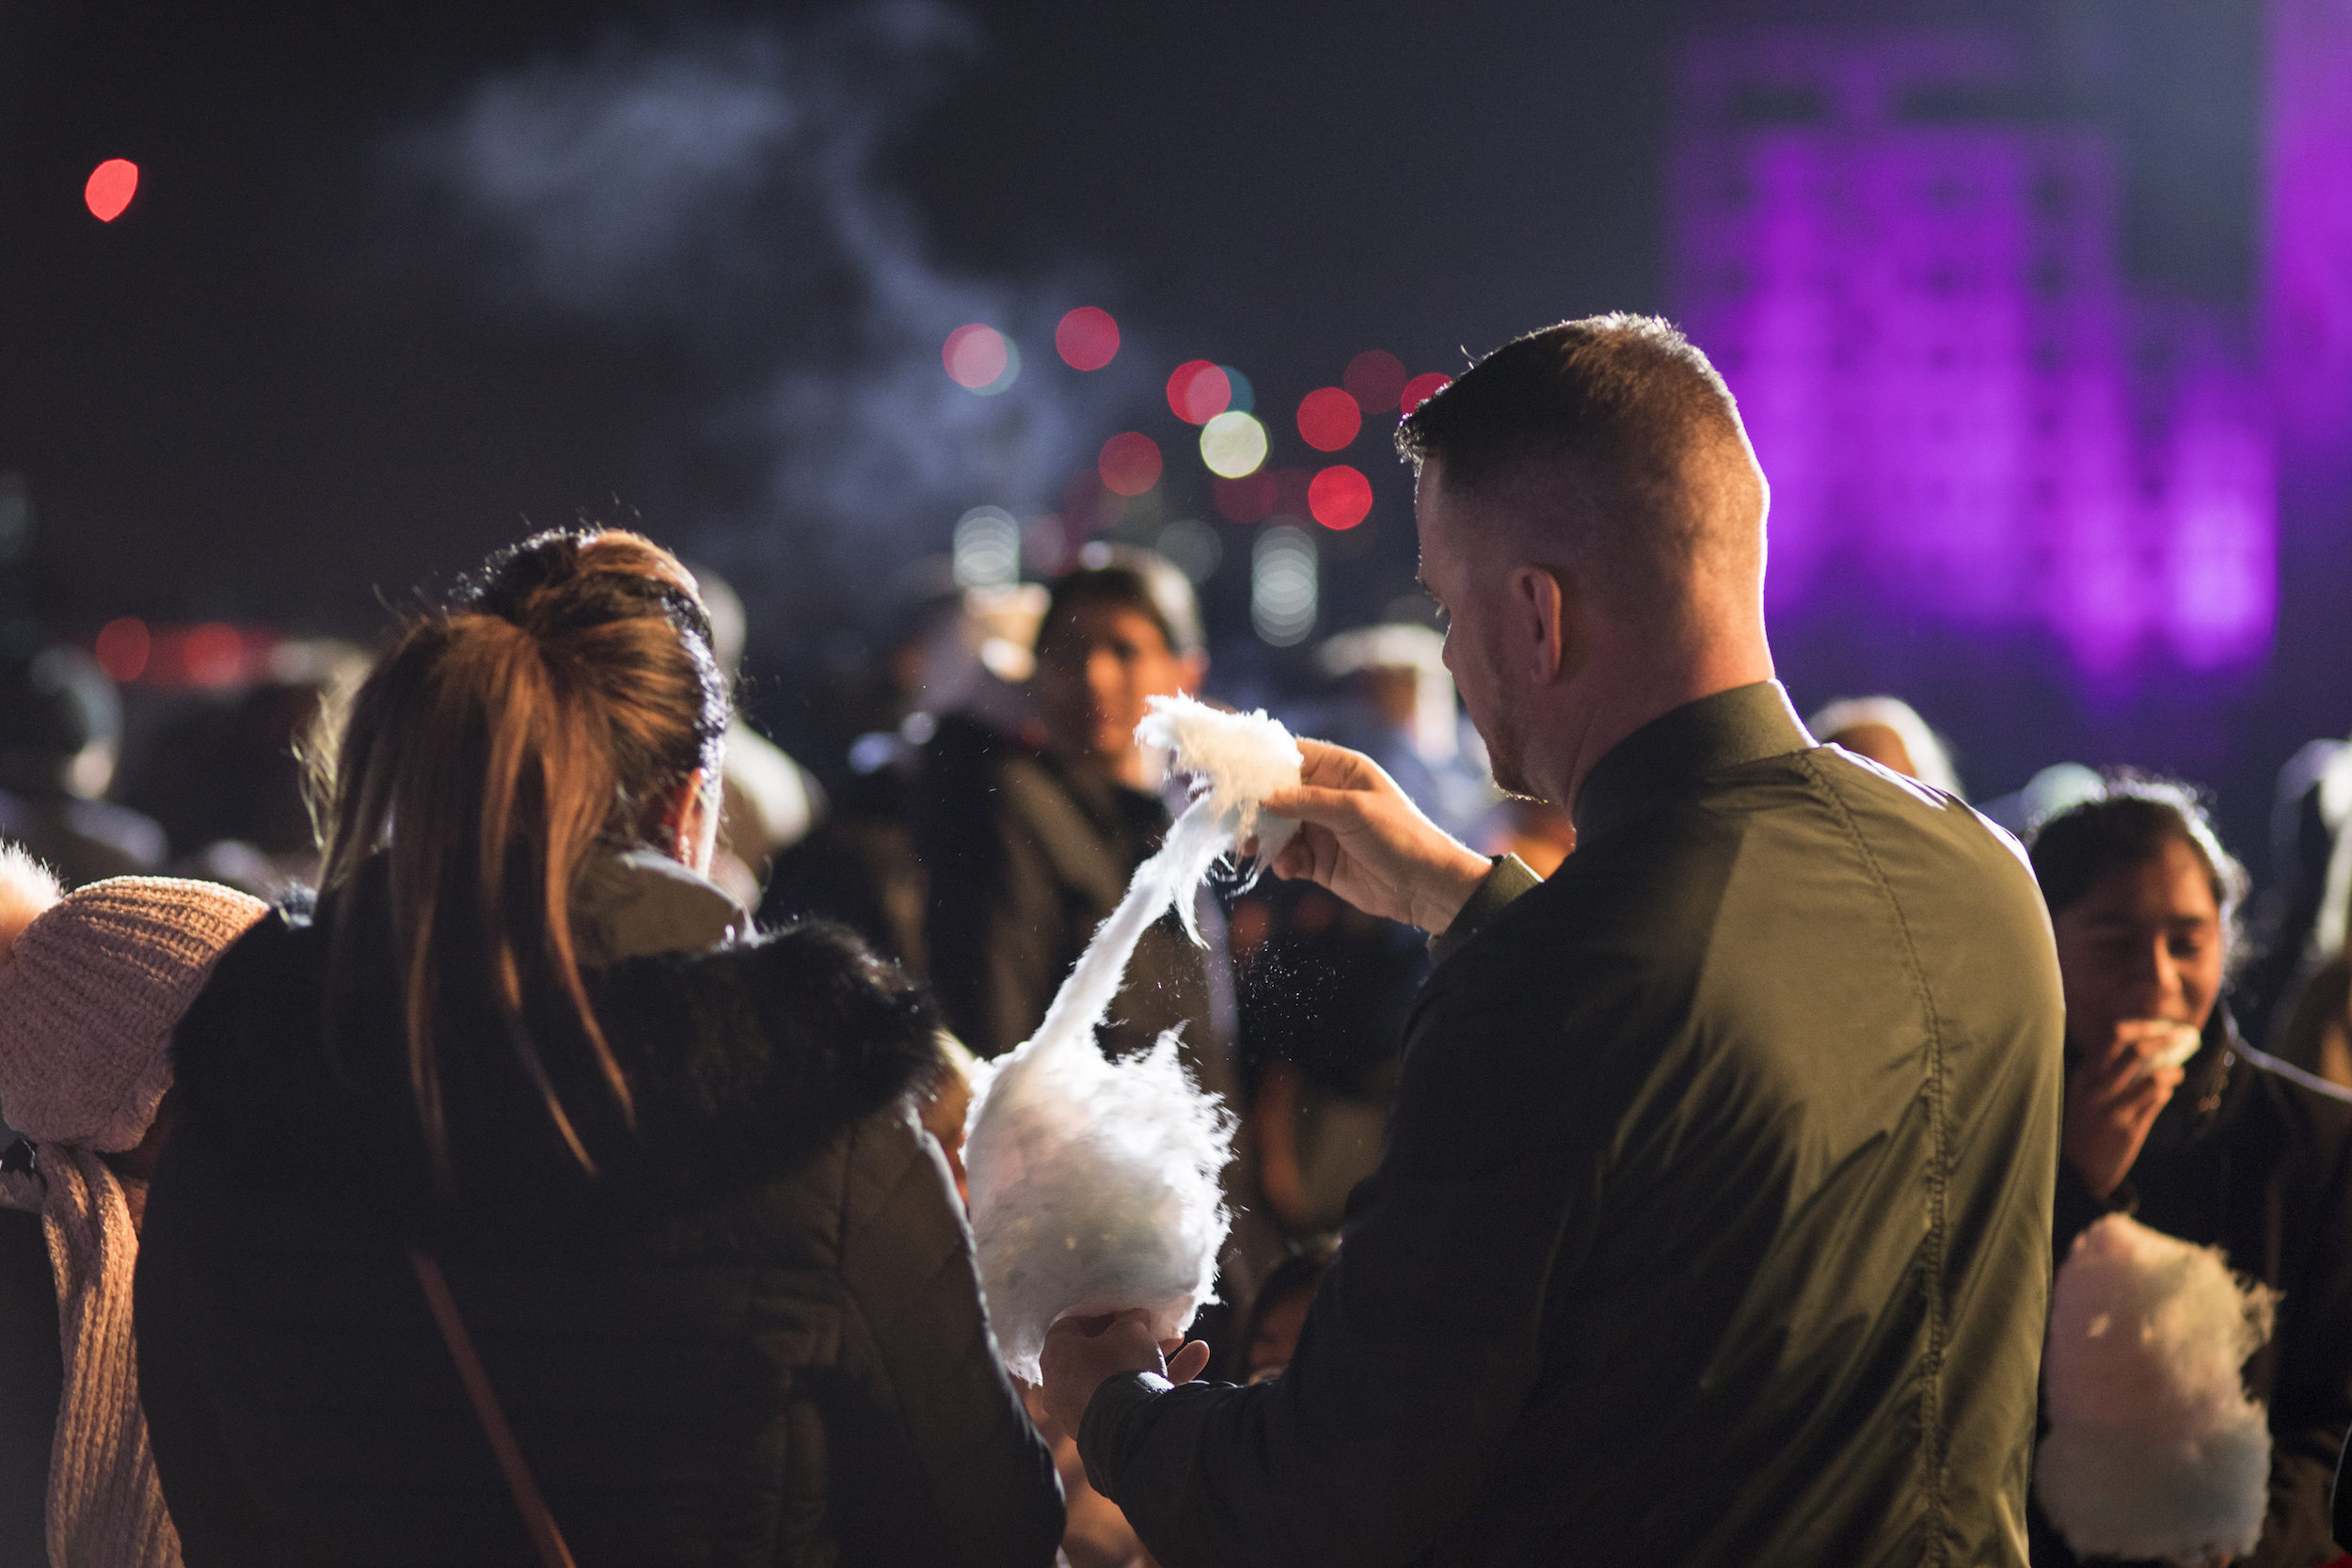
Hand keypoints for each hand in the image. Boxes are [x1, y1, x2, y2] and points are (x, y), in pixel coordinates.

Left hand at [1040, 1310, 1211, 1439]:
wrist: (1132, 1428)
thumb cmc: (1122, 1366)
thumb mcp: (1131, 1331)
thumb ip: (1131, 1319)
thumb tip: (1135, 1317)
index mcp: (1056, 1354)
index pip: (1071, 1324)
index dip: (1100, 1312)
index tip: (1124, 1307)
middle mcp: (1062, 1385)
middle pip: (1100, 1352)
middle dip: (1133, 1337)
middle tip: (1156, 1326)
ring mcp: (1083, 1411)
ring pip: (1121, 1377)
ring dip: (1154, 1358)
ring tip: (1187, 1342)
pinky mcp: (1106, 1429)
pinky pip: (1131, 1401)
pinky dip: (1157, 1384)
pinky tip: (1197, 1361)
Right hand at [1259, 739, 1491, 932]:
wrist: (1425, 886)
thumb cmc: (1399, 835)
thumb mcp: (1353, 810)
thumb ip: (1307, 801)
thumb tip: (1265, 798)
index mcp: (1341, 771)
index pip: (1294, 756)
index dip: (1264, 761)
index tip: (1234, 769)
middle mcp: (1327, 797)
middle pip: (1278, 795)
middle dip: (1256, 806)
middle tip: (1236, 817)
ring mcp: (1322, 830)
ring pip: (1278, 828)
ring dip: (1264, 838)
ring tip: (1252, 847)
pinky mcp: (1319, 861)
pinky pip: (1289, 857)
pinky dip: (1283, 862)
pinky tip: (1288, 869)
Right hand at [2062, 1019, 2189, 1199]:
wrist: (2075, 1168)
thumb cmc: (2083, 1125)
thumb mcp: (2084, 1094)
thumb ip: (2105, 1072)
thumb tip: (2141, 1048)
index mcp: (2085, 1074)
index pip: (2114, 1036)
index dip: (2142, 1027)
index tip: (2158, 1026)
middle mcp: (2097, 1088)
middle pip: (2136, 1051)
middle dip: (2163, 1040)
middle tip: (2180, 1037)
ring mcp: (2113, 1108)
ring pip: (2152, 1077)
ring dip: (2171, 1070)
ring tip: (2176, 1071)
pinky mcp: (2128, 1127)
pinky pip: (2156, 1100)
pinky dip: (2166, 1090)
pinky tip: (2167, 1090)